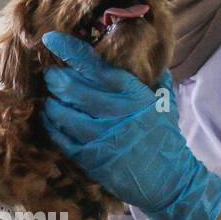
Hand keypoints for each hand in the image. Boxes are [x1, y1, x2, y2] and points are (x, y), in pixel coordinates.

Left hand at [39, 32, 220, 219]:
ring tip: (51, 98)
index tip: (52, 39)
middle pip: (72, 87)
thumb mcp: (166, 103)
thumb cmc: (166, 139)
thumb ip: (155, 77)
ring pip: (62, 112)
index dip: (70, 50)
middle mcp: (114, 112)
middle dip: (55, 78)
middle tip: (51, 75)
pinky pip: (60, 137)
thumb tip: (149, 53)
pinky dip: (52, 125)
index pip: (95, 67)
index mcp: (132, 94)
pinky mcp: (90, 158)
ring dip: (51, 102)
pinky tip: (51, 119)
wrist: (169, 180)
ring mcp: (100, 136)